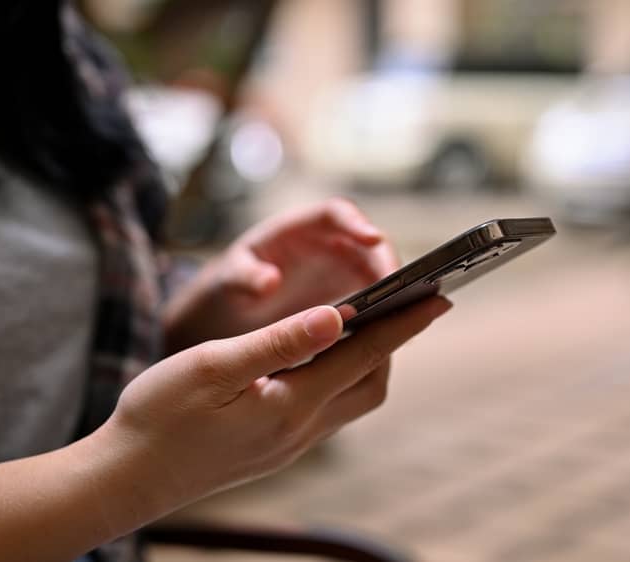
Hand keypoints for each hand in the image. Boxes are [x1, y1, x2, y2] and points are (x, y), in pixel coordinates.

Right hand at [99, 296, 450, 514]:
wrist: (126, 479)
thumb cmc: (158, 417)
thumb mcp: (212, 367)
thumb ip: (279, 342)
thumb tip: (339, 315)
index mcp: (290, 406)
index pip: (365, 356)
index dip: (404, 324)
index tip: (440, 296)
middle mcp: (300, 432)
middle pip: (370, 384)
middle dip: (394, 344)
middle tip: (406, 304)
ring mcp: (289, 447)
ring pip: (351, 402)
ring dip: (367, 364)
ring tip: (368, 327)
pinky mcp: (274, 452)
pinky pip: (326, 413)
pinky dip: (338, 381)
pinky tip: (321, 363)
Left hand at [164, 198, 399, 352]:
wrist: (223, 320)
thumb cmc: (224, 291)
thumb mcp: (226, 283)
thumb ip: (244, 277)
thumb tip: (268, 281)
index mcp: (297, 229)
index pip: (336, 215)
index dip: (356, 223)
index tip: (373, 238)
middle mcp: (327, 247)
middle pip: (370, 247)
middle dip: (388, 265)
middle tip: (403, 292)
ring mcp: (340, 275)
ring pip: (379, 279)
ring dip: (394, 296)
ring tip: (406, 320)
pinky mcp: (347, 303)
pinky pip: (373, 307)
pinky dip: (383, 319)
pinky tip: (390, 343)